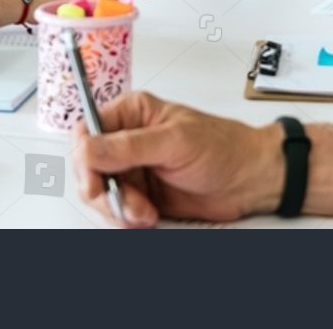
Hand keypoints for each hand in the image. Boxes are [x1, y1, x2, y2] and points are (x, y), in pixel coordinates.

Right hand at [73, 91, 282, 226]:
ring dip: (119, 209)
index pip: (87, 131)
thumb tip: (88, 148)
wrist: (249, 180)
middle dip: (103, 192)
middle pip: (88, 168)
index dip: (83, 158)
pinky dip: (128, 219)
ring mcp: (133, 169)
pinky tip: (148, 217)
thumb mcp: (175, 142)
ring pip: (100, 194)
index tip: (93, 182)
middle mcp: (127, 140)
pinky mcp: (140, 195)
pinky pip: (117, 211)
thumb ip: (129, 147)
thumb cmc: (222, 147)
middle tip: (125, 204)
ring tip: (145, 213)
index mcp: (132, 113)